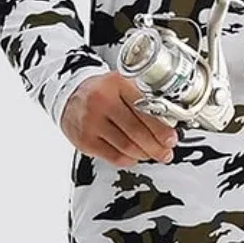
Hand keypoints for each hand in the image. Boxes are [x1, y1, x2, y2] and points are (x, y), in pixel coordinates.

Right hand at [59, 72, 178, 167]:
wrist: (71, 95)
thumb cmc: (103, 90)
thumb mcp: (122, 83)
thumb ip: (143, 96)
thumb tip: (170, 119)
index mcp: (117, 83)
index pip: (143, 109)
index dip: (161, 127)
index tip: (172, 138)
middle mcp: (102, 101)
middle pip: (136, 131)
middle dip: (156, 146)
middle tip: (166, 152)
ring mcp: (91, 122)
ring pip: (126, 147)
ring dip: (145, 154)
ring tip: (154, 154)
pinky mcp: (85, 140)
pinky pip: (114, 157)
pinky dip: (129, 159)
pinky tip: (135, 156)